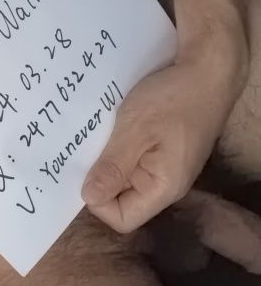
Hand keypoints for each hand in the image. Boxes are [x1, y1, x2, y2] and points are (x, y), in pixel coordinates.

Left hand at [81, 44, 245, 232]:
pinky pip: (130, 154)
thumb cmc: (175, 98)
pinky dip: (114, 143)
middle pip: (121, 197)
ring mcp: (163, 163)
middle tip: (77, 152)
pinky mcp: (160, 146)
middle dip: (97, 176)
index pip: (122, 218)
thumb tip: (88, 197)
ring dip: (103, 157)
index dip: (97, 201)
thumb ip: (113, 166)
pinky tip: (102, 126)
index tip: (81, 171)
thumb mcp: (137, 129)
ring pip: (123, 173)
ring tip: (88, 137)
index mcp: (163, 187)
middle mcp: (164, 182)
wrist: (207, 67)